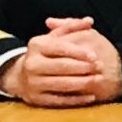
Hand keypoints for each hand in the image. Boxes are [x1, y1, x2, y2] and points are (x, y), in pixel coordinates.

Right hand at [4, 17, 121, 107]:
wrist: (21, 75)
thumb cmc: (45, 53)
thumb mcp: (54, 37)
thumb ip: (71, 27)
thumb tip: (89, 21)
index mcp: (36, 45)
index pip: (61, 48)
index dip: (79, 52)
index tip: (95, 55)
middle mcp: (32, 64)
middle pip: (62, 66)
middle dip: (84, 67)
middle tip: (100, 67)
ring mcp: (33, 83)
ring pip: (62, 84)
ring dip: (83, 82)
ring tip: (98, 79)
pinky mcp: (36, 99)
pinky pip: (60, 100)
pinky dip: (77, 99)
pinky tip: (91, 96)